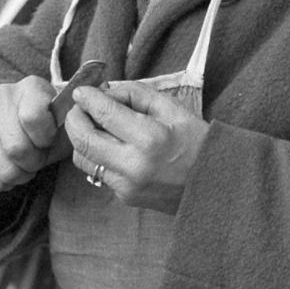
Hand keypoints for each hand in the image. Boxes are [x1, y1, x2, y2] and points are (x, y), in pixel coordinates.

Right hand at [0, 76, 71, 192]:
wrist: (26, 130)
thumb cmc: (53, 129)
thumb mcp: (69, 124)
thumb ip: (76, 120)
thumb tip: (85, 106)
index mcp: (30, 86)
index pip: (32, 118)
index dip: (45, 139)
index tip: (49, 139)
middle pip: (16, 148)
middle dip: (34, 162)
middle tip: (37, 157)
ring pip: (3, 169)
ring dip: (19, 175)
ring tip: (23, 163)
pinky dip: (3, 183)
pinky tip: (7, 167)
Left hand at [63, 81, 208, 214]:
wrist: (215, 185)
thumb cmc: (196, 142)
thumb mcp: (172, 108)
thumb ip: (135, 94)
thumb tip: (104, 91)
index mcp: (149, 137)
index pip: (103, 113)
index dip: (86, 98)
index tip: (82, 91)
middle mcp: (133, 165)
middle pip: (82, 139)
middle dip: (74, 119)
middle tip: (80, 107)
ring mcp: (126, 185)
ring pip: (83, 158)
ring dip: (82, 138)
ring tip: (96, 125)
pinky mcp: (124, 197)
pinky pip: (98, 171)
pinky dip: (98, 155)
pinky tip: (113, 146)